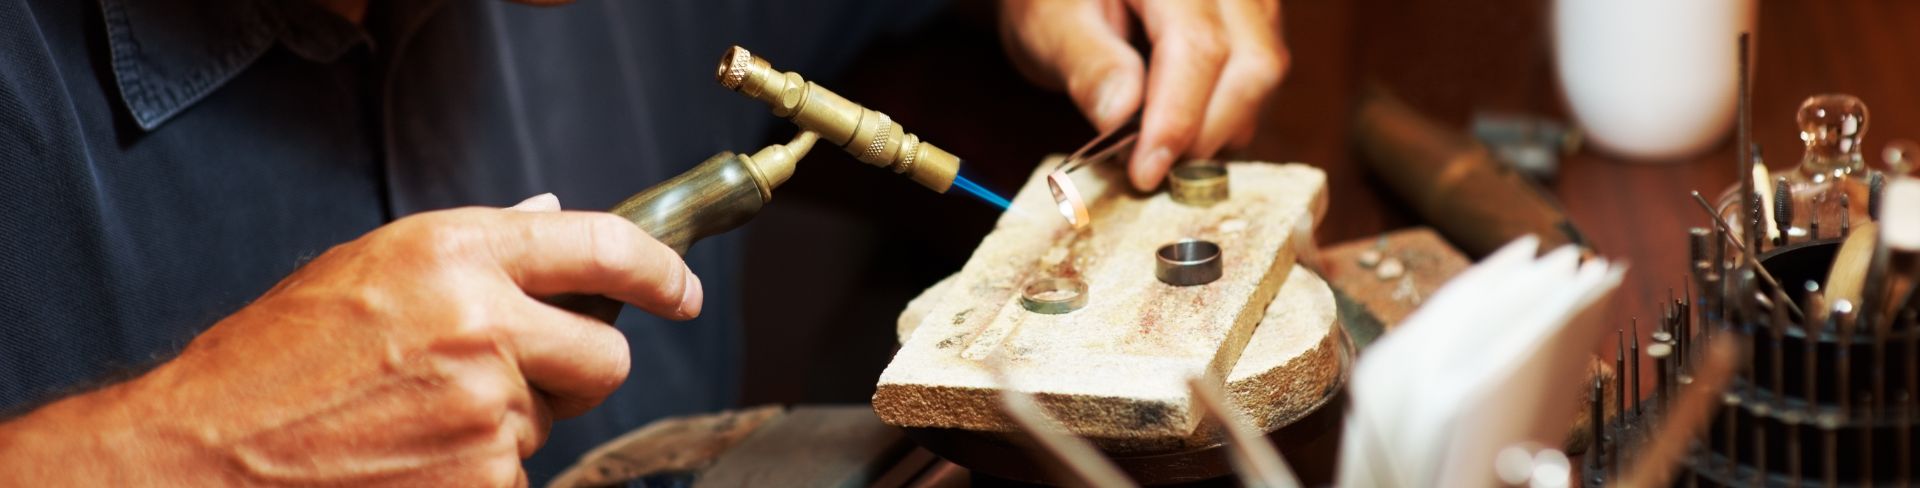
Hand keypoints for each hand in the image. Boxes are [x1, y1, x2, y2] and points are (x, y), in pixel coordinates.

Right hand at [0, 194, 700, 485]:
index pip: (601, 245)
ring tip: (412, 417)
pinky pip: (512, 472)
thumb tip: (555, 244)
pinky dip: (474, 470)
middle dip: (575, 367)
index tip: (679, 289)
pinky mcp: (483, 479)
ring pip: (549, 422)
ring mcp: (486, 410)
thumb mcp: (368, 269)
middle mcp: (482, 324)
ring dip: (504, 424)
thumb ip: (471, 257)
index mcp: (453, 252)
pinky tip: (407, 456)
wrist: (203, 456)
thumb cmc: (272, 362)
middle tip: (510, 373)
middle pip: (604, 355)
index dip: (658, 270)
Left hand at [1000, 0, 1288, 190]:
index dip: (1177, 118)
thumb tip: (1121, 115)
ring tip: (1159, 147)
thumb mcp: (1052, 25)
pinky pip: (1260, 77)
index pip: (1196, 46)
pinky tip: (1179, 128)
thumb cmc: (1059, 0)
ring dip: (1219, 128)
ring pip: (1264, 74)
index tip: (1146, 171)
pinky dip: (1226, 115)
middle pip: (1251, 63)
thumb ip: (1089, 64)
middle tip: (1149, 169)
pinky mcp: (1254, 21)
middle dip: (1204, 132)